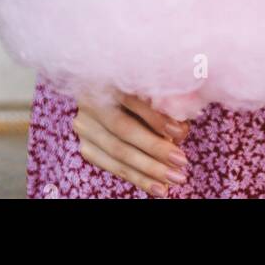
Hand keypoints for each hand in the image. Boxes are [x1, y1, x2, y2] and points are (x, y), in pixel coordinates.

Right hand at [73, 89, 190, 197]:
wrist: (109, 101)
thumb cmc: (141, 93)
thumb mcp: (150, 92)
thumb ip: (163, 105)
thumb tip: (180, 128)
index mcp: (106, 77)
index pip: (131, 98)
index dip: (155, 116)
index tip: (180, 132)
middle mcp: (89, 100)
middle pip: (123, 128)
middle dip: (155, 148)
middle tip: (181, 162)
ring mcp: (84, 125)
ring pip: (117, 152)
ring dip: (149, 169)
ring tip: (173, 180)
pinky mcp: (86, 146)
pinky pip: (113, 167)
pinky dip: (138, 178)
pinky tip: (159, 187)